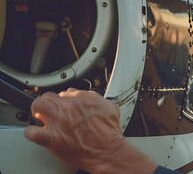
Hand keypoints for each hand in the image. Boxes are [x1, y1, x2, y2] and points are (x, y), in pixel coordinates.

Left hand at [24, 88, 156, 173]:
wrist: (107, 151)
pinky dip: (32, 132)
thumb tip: (88, 97)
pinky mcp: (50, 138)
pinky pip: (31, 132)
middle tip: (50, 110)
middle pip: (48, 96)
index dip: (63, 100)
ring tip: (41, 119)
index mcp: (82, 99)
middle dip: (48, 102)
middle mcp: (68, 107)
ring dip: (38, 112)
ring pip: (37, 106)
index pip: (65, 92)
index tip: (64, 105)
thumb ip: (96, 99)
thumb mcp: (109, 107)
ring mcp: (57, 122)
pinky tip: (38, 134)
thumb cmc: (109, 133)